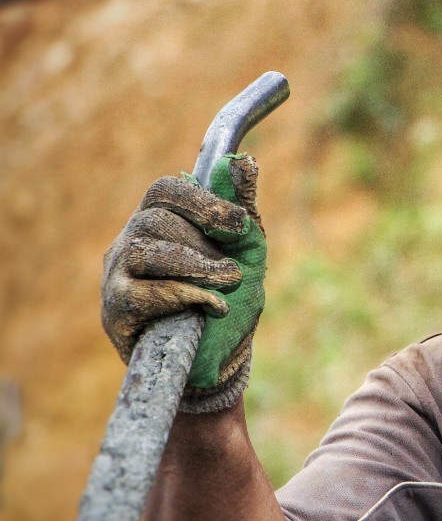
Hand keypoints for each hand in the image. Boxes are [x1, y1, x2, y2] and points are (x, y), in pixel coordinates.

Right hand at [101, 154, 265, 412]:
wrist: (216, 359)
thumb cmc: (228, 298)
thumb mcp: (246, 252)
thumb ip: (243, 207)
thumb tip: (247, 162)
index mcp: (159, 221)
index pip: (164, 190)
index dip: (202, 201)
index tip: (240, 225)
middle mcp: (130, 242)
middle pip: (154, 219)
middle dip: (204, 243)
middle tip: (235, 271)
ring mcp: (116, 277)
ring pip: (142, 251)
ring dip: (193, 266)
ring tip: (227, 283)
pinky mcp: (116, 313)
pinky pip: (141, 293)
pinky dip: (182, 295)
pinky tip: (211, 306)